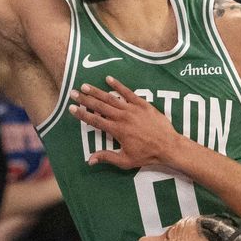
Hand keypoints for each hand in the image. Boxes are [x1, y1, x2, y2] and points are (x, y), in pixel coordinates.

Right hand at [69, 77, 185, 169]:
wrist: (168, 146)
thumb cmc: (147, 155)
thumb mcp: (126, 161)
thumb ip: (107, 157)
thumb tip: (89, 160)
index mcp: (117, 130)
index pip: (95, 120)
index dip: (82, 114)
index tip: (71, 108)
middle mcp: (122, 117)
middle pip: (99, 106)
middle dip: (85, 99)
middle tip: (73, 93)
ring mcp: (132, 109)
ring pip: (111, 98)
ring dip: (97, 91)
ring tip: (85, 86)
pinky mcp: (142, 104)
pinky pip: (128, 92)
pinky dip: (118, 85)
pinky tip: (108, 79)